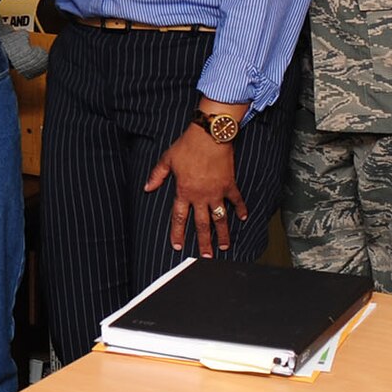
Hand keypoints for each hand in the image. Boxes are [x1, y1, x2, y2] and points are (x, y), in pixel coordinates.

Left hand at [144, 128, 243, 256]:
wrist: (209, 135)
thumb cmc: (187, 145)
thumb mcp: (167, 159)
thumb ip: (157, 176)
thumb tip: (147, 188)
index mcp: (184, 191)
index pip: (179, 218)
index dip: (177, 233)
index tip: (178, 246)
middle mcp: (201, 196)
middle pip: (202, 224)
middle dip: (204, 243)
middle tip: (207, 257)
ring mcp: (217, 192)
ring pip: (220, 218)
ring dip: (223, 233)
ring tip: (225, 246)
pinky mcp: (229, 184)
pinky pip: (236, 200)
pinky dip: (241, 209)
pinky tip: (244, 218)